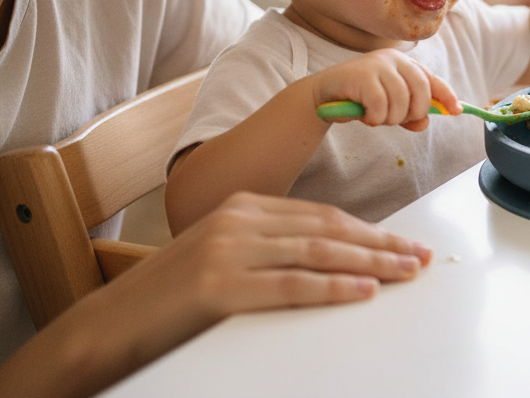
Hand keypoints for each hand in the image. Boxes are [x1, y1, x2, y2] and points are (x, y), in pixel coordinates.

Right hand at [0, 192, 431, 397]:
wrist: (109, 323)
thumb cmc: (171, 297)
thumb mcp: (225, 257)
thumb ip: (271, 250)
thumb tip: (334, 257)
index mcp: (244, 206)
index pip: (323, 216)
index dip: (369, 231)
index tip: (404, 244)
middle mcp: (239, 220)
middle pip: (328, 229)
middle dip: (381, 244)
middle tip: (420, 257)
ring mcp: (228, 250)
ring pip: (317, 252)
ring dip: (370, 263)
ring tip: (405, 273)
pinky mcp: (218, 286)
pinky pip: (290, 285)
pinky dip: (331, 287)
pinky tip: (362, 290)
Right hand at [310, 48, 458, 130]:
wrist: (324, 95)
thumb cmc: (360, 99)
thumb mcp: (389, 108)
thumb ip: (409, 115)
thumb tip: (424, 123)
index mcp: (404, 64)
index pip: (432, 79)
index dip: (447, 96)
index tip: (457, 111)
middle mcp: (394, 59)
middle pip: (422, 91)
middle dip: (414, 113)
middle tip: (397, 120)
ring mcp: (378, 65)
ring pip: (401, 101)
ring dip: (391, 118)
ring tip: (377, 118)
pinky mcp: (362, 75)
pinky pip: (380, 105)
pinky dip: (376, 118)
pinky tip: (366, 117)